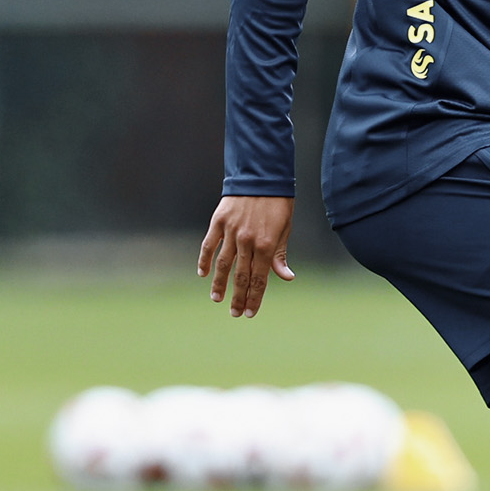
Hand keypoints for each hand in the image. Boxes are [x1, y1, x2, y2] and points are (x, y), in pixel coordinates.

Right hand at [199, 195, 295, 317]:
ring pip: (223, 264)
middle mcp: (248, 241)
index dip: (255, 297)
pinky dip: (204, 260)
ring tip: (217, 299)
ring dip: (220, 284)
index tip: (250, 313)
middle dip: (238, 297)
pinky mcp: (218, 222)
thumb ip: (280, 255)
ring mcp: (231, 231)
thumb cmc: (278, 204)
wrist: (262, 177)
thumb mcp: (285, 229)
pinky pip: (209, 245)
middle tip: (235, 313)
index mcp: (267, 245)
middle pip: (241, 275)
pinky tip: (202, 274)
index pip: (259, 278)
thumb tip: (286, 277)